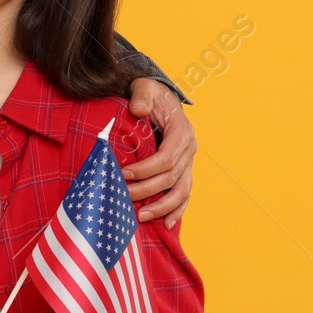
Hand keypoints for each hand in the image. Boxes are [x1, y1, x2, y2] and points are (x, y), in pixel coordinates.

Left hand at [123, 78, 195, 228]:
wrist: (161, 98)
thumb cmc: (151, 94)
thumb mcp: (145, 88)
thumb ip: (142, 97)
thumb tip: (137, 110)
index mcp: (182, 131)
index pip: (167, 157)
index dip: (146, 169)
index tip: (123, 174)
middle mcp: (189, 149)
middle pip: (171, 177)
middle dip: (147, 190)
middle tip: (123, 196)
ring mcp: (188, 162)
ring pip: (181, 191)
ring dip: (163, 207)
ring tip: (141, 217)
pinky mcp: (184, 171)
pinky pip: (184, 194)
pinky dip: (177, 210)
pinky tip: (167, 224)